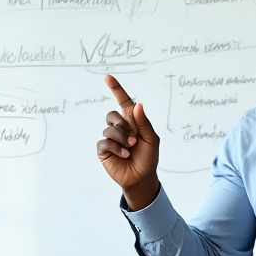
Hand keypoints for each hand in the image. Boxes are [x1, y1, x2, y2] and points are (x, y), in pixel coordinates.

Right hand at [97, 75, 160, 209]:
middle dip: (123, 126)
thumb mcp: (151, 139)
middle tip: (134, 139)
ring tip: (130, 149)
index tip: (108, 77)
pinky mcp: (103, 150)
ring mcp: (110, 139)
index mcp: (132, 122)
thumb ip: (144, 122)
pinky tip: (124, 154)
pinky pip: (104, 142)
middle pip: (112, 115)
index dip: (116, 89)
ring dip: (121, 139)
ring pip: (108, 129)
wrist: (141, 178)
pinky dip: (116, 148)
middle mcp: (119, 128)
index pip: (123, 102)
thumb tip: (137, 104)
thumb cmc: (148, 158)